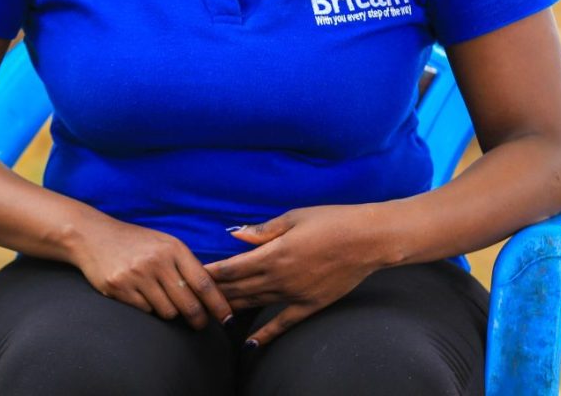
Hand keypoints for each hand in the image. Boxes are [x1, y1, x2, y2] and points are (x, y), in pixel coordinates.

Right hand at [69, 212, 232, 328]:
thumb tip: (213, 294)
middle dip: (198, 319)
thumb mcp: (162, 243)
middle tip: (199, 324)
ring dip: (169, 312)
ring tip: (161, 300)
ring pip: (168, 312)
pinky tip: (140, 295)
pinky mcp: (120, 287)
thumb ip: (185, 265)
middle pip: (189, 304)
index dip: (219, 305)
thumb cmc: (134, 242)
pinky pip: (145, 311)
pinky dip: (147, 308)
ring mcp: (137, 275)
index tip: (228, 319)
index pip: (204, 283)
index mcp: (173, 248)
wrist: (92, 235)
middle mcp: (157, 261)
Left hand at [203, 205, 392, 347]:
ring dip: (233, 308)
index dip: (211, 272)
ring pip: (255, 304)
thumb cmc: (330, 221)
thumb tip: (235, 234)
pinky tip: (251, 343)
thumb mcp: (292, 218)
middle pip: (239, 288)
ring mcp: (295, 294)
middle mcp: (280, 277)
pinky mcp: (310, 305)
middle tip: (195, 296)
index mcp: (273, 253)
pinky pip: (284, 323)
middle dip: (215, 292)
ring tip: (212, 313)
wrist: (367, 240)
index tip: (193, 275)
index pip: (233, 268)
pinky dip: (266, 334)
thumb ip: (262, 231)